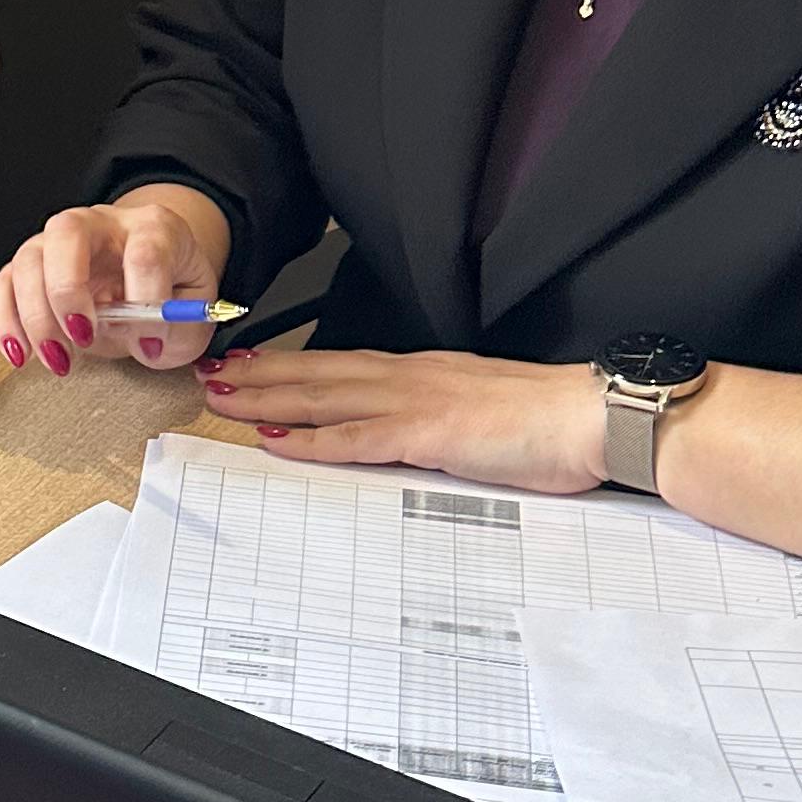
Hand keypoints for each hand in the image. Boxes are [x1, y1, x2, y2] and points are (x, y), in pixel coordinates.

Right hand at [0, 184, 231, 376]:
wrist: (150, 270)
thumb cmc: (171, 289)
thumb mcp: (194, 312)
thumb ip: (178, 327)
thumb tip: (143, 338)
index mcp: (153, 227)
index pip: (145, 250)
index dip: (147, 299)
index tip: (151, 343)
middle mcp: (100, 224)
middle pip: (67, 232)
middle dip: (68, 290)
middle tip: (82, 337)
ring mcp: (59, 241)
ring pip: (28, 258)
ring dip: (36, 316)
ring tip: (59, 358)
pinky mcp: (32, 265)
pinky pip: (2, 283)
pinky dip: (4, 320)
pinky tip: (21, 353)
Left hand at [199, 346, 604, 492]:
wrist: (592, 418)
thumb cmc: (546, 421)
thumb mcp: (479, 411)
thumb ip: (436, 415)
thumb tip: (405, 431)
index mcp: (422, 371)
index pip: (340, 363)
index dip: (288, 362)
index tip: (246, 361)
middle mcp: (410, 377)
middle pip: (318, 373)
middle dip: (259, 374)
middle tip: (209, 373)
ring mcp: (417, 402)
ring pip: (325, 398)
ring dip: (268, 398)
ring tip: (222, 398)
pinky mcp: (431, 434)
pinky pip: (358, 439)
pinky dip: (313, 440)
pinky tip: (278, 440)